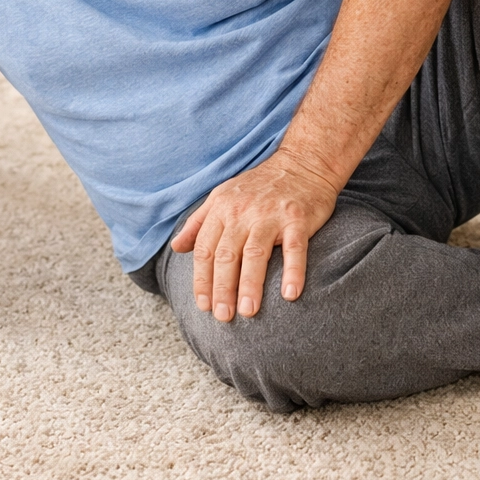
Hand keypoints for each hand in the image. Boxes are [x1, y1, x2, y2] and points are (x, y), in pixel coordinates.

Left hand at [170, 149, 338, 321]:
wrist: (303, 163)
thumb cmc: (260, 185)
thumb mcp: (222, 196)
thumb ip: (198, 223)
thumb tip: (176, 248)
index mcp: (222, 208)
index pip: (205, 250)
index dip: (202, 280)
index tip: (203, 305)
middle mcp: (243, 212)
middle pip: (226, 255)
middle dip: (222, 289)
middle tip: (222, 316)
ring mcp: (271, 215)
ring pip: (255, 254)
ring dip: (250, 285)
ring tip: (247, 312)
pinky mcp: (298, 219)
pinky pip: (294, 248)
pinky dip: (293, 271)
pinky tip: (290, 294)